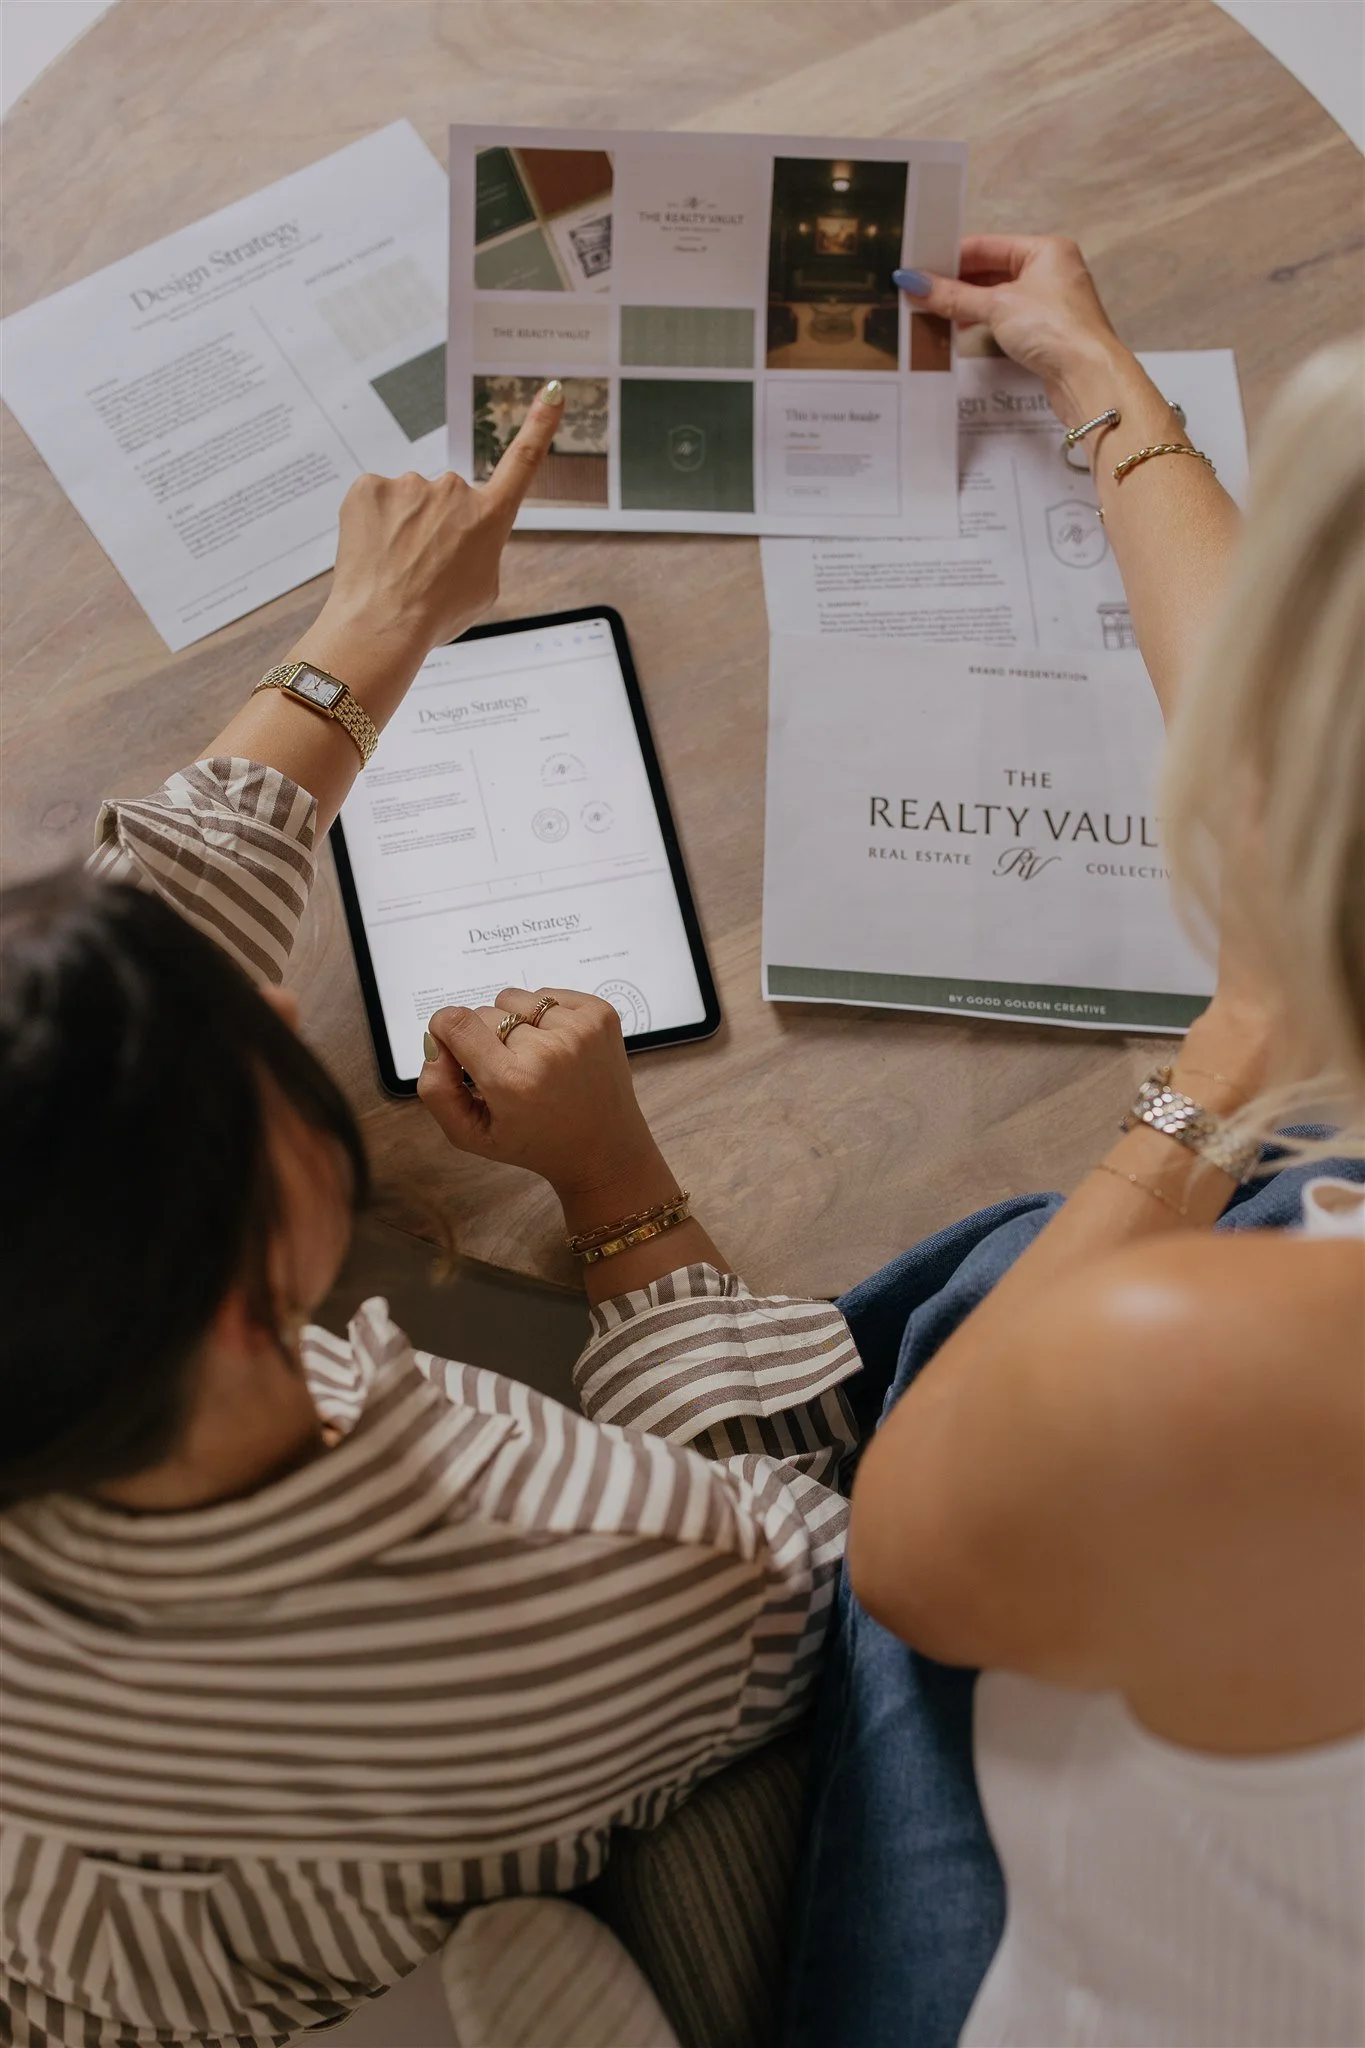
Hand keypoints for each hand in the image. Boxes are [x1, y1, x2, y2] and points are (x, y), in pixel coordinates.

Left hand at [311, 381, 564, 663]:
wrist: (383, 625)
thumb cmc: (434, 615)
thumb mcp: (481, 591)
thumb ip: (478, 551)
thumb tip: (458, 538)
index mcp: (489, 517)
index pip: (522, 462)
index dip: (541, 424)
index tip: (553, 390)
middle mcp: (454, 490)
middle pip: (445, 500)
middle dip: (434, 526)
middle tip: (422, 568)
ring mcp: (410, 484)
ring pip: (407, 502)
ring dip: (401, 527)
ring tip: (394, 568)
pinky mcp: (370, 486)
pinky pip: (375, 499)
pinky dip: (371, 522)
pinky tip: (372, 551)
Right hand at [418, 986, 669, 1204]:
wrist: (604, 1149)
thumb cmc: (536, 1142)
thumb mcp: (472, 1135)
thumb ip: (436, 1089)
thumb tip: (433, 1041)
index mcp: (512, 1082)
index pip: (456, 1022)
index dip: (445, 1030)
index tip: (456, 1047)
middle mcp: (548, 1051)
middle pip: (484, 1013)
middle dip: (485, 1037)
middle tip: (508, 1071)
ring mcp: (579, 1029)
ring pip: (515, 998)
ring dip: (516, 1022)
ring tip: (534, 1058)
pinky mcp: (600, 1014)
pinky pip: (548, 993)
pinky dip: (544, 1016)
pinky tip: (558, 1048)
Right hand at [897, 236, 1128, 426]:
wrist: (1088, 376)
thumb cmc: (1053, 329)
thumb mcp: (996, 306)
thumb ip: (954, 296)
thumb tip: (913, 283)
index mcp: (1045, 250)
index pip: (987, 246)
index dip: (951, 257)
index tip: (919, 268)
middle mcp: (1050, 270)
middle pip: (992, 270)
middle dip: (957, 283)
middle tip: (920, 292)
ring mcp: (1049, 302)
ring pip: (998, 296)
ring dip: (967, 304)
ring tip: (933, 311)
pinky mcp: (1046, 331)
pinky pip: (1006, 318)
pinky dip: (983, 321)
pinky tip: (960, 328)